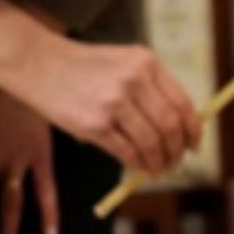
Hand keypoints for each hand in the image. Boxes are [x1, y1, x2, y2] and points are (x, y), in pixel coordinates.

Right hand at [0, 0, 197, 174]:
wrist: (40, 64)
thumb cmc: (84, 68)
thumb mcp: (123, 63)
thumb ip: (151, 89)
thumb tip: (179, 128)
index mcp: (145, 63)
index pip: (181, 103)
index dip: (193, 129)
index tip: (194, 145)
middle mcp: (133, 80)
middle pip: (169, 127)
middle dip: (177, 151)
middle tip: (176, 162)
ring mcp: (113, 103)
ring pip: (151, 143)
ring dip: (159, 162)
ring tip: (159, 170)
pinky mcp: (94, 125)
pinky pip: (127, 152)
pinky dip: (139, 164)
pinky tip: (141, 168)